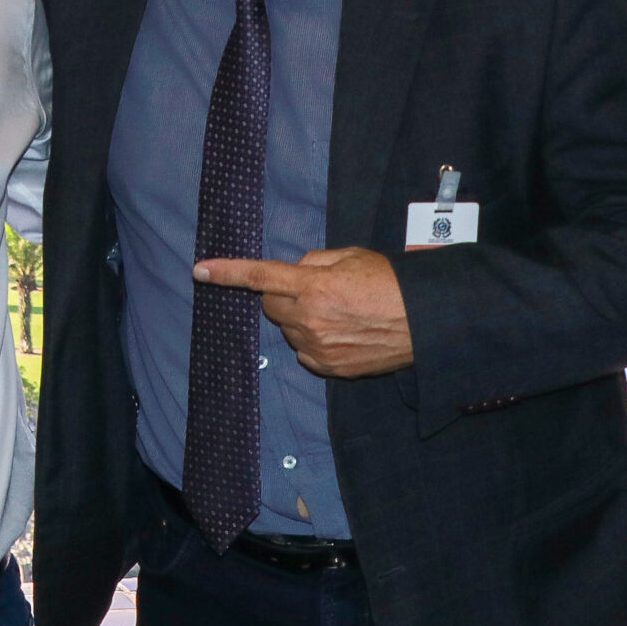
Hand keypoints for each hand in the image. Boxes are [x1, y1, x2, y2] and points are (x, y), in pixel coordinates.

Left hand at [193, 247, 414, 377]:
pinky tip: (342, 333)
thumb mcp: (351, 257)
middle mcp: (310, 319)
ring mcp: (318, 348)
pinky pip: (305, 352)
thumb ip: (314, 262)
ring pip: (288, 330)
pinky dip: (314, 342)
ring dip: (300, 319)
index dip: (226, 272)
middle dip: (282, 296)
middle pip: (270, 306)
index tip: (200, 270)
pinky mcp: (330, 368)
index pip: (259, 277)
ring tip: (338, 313)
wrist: (426, 322)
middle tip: (314, 291)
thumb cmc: (391, 283)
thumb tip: (294, 271)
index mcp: (313, 286)